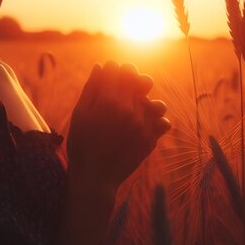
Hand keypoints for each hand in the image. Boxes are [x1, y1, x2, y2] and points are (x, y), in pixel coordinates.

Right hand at [67, 61, 170, 190]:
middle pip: (139, 80)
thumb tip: (101, 66)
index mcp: (108, 100)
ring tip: (136, 109)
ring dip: (147, 102)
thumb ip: (91, 89)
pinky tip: (143, 125)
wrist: (94, 178)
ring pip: (156, 102)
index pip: (116, 69)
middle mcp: (129, 109)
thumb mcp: (80, 115)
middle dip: (130, 79)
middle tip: (122, 87)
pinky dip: (157, 122)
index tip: (108, 73)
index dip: (112, 68)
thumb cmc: (82, 145)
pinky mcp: (151, 139)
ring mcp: (143, 125)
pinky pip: (164, 122)